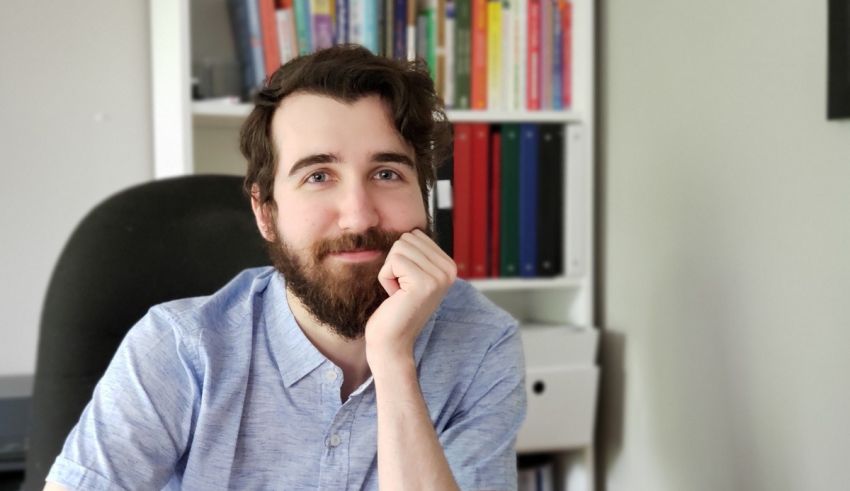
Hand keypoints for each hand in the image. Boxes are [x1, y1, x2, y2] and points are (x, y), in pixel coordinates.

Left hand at [365, 229, 456, 370]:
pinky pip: (393, 261)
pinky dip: (386, 278)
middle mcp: (450, 270)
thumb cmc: (396, 307)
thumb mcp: (412, 274)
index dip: (401, 258)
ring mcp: (439, 277)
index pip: (415, 235)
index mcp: (449, 266)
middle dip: (395, 262)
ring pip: (399, 247)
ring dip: (390, 271)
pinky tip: (395, 297)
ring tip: (399, 293)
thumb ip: (417, 253)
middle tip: (401, 289)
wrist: (392, 341)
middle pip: (407, 238)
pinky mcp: (424, 283)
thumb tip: (411, 231)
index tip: (407, 283)